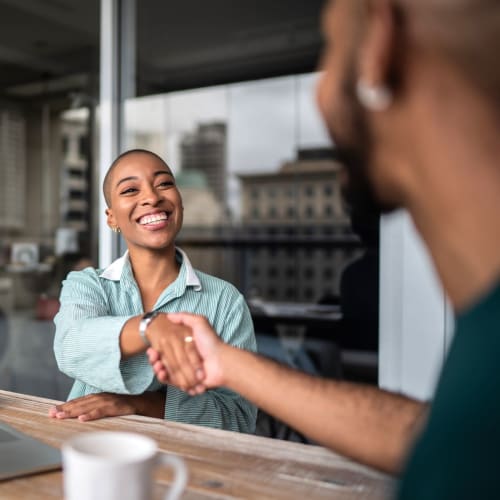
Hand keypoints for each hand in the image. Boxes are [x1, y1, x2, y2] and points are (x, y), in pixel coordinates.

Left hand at [48, 391, 165, 420]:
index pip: (80, 401)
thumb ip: (99, 407)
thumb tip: (82, 415)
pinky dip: (92, 414)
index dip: (66, 405)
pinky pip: (103, 411)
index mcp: (101, 396)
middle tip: (51, 414)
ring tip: (61, 416)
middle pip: (81, 403)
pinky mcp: (119, 407)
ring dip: (74, 411)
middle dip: (65, 408)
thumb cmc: (129, 406)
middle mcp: (104, 396)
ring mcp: (111, 401)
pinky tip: (82, 418)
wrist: (148, 403)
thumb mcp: (111, 405)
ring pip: (89, 406)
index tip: (52, 410)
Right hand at [148, 313, 225, 389]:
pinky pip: (171, 382)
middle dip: (155, 359)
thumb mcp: (199, 323)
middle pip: (163, 361)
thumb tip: (169, 315)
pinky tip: (161, 372)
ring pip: (165, 371)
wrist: (220, 362)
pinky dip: (164, 378)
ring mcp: (184, 372)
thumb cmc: (210, 342)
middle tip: (152, 356)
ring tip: (157, 364)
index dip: (157, 349)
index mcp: (185, 348)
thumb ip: (185, 317)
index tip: (152, 348)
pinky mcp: (186, 383)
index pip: (166, 349)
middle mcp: (184, 360)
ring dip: (158, 368)